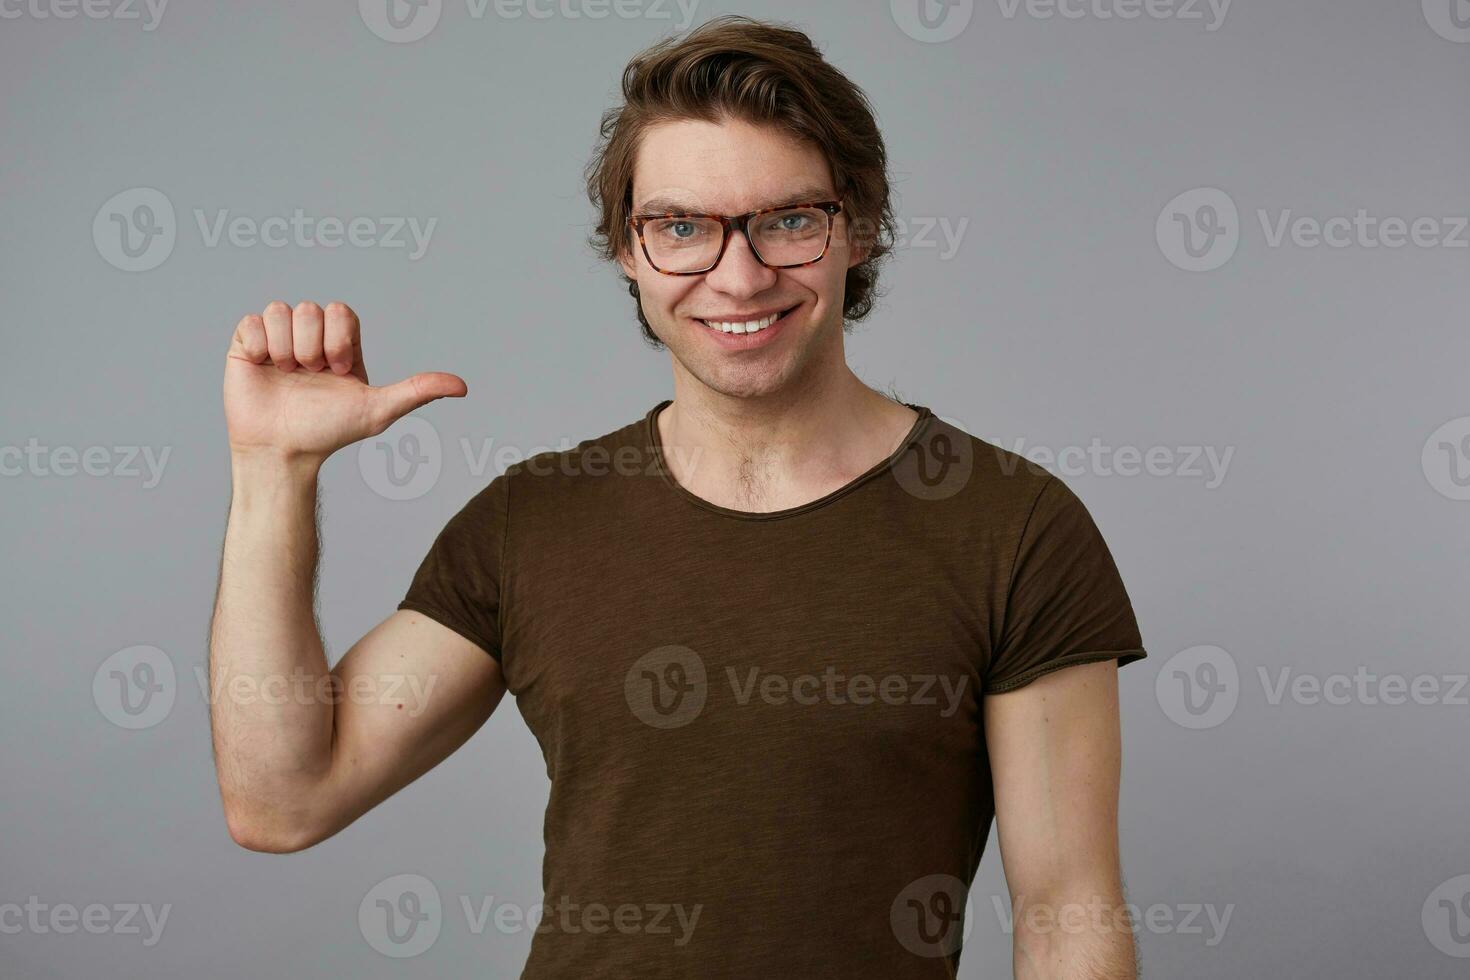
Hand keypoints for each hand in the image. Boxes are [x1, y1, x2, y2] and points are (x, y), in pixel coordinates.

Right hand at [223, 301, 465, 463]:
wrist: (283, 451)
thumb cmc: (330, 432)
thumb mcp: (378, 411)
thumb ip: (418, 391)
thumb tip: (464, 386)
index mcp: (341, 344)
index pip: (342, 311)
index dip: (339, 338)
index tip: (338, 371)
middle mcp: (310, 337)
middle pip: (311, 309)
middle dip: (312, 347)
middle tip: (310, 376)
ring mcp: (279, 339)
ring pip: (282, 310)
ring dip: (286, 349)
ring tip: (286, 375)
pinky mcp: (248, 344)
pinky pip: (253, 320)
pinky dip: (261, 346)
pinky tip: (265, 370)